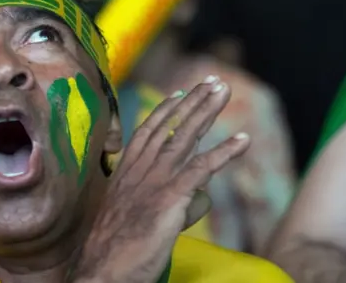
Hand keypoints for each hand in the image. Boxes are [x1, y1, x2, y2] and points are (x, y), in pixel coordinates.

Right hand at [70, 77, 250, 282]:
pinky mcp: (170, 196)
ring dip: (208, 111)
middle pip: (170, 126)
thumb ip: (171, 201)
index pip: (148, 131)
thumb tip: (203, 199)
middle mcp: (140, 168)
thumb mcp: (138, 215)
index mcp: (128, 170)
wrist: (102, 267)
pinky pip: (202, 168)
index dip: (165, 110)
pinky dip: (225, 152)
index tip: (180, 94)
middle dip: (194, 101)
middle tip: (212, 81)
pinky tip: (243, 139)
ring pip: (185, 137)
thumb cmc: (116, 246)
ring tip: (224, 90)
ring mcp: (155, 180)